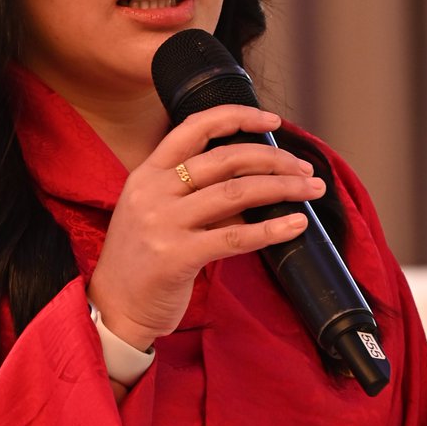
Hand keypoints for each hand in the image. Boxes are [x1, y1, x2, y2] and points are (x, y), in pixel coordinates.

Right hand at [87, 106, 325, 351]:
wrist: (115, 308)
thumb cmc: (142, 260)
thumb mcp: (156, 212)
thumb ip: (194, 193)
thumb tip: (254, 183)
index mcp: (147, 173)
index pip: (194, 128)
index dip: (237, 116)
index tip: (272, 121)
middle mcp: (153, 191)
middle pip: (225, 159)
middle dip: (274, 159)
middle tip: (304, 169)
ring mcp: (163, 223)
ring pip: (235, 193)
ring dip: (282, 188)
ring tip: (311, 190)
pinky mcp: (177, 256)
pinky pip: (235, 237)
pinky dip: (272, 229)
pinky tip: (296, 225)